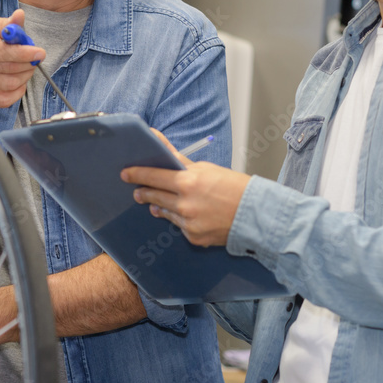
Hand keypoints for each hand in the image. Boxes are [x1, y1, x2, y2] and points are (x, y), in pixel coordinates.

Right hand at [0, 9, 43, 106]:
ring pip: (8, 84)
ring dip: (24, 76)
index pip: (0, 51)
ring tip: (26, 67)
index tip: (39, 51)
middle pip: (7, 68)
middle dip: (28, 63)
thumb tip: (20, 18)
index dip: (23, 52)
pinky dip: (16, 93)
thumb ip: (1, 22)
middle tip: (34, 57)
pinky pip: (1, 100)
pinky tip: (18, 83)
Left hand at [120, 131, 249, 246]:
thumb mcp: (208, 169)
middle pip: (154, 196)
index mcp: (189, 182)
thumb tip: (161, 144)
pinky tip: (184, 215)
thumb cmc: (235, 187)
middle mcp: (185, 204)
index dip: (137, 174)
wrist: (257, 215)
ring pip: (164, 212)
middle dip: (144, 192)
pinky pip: (179, 226)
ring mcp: (188, 223)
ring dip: (158, 206)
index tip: (125, 173)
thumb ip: (181, 162)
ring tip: (154, 203)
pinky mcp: (194, 238)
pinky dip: (179, 219)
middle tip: (136, 191)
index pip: (154, 176)